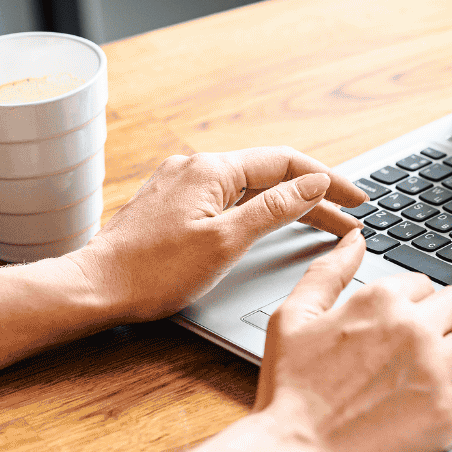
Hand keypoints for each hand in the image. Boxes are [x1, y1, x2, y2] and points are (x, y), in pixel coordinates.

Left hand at [69, 146, 366, 321]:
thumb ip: (276, 208)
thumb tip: (314, 183)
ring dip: (289, 205)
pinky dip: (259, 211)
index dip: (328, 181)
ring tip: (324, 226)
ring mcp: (182, 184)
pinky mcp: (172, 204)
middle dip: (315, 197)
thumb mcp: (227, 241)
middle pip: (271, 174)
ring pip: (250, 188)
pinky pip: (228, 198)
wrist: (93, 289)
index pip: (287, 163)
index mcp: (213, 169)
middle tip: (350, 220)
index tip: (358, 200)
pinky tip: (273, 225)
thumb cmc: (154, 272)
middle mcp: (197, 166)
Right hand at [253, 229, 451, 451]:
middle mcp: (413, 327)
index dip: (428, 298)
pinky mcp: (451, 409)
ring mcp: (436, 368)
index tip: (430, 310)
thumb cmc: (290, 393)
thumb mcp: (293, 319)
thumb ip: (327, 272)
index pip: (426, 284)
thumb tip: (355, 239)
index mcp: (379, 300)